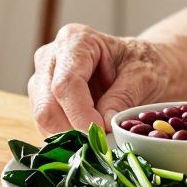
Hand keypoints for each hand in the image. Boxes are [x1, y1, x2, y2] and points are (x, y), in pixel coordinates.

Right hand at [27, 23, 170, 134]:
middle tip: (101, 145)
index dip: (80, 114)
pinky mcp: (42, 102)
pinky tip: (89, 140)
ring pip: (43, 121)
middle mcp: (50, 58)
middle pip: (47, 105)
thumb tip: (104, 123)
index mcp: (75, 41)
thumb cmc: (142, 64)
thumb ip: (124, 96)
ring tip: (99, 141)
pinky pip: (46, 129)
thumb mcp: (144, 75)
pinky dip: (67, 141)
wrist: (138, 67)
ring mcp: (42, 80)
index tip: (101, 133)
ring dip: (70, 138)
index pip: (66, 83)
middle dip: (73, 131)